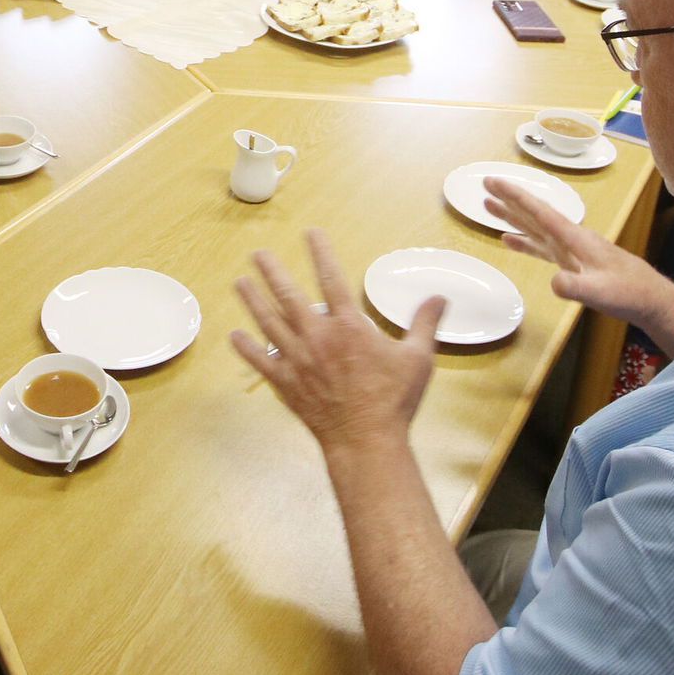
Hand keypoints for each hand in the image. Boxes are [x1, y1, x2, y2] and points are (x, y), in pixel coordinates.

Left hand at [231, 227, 444, 456]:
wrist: (366, 441)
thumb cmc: (393, 401)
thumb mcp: (418, 358)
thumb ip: (425, 324)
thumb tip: (440, 297)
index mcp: (348, 326)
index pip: (331, 278)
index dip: (320, 252)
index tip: (310, 233)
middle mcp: (318, 337)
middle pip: (289, 296)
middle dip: (272, 271)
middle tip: (258, 253)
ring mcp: (298, 360)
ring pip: (268, 323)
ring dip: (253, 300)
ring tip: (239, 281)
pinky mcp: (286, 384)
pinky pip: (260, 362)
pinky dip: (246, 348)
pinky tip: (233, 336)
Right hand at [481, 176, 673, 354]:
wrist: (649, 300)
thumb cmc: (628, 294)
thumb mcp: (601, 292)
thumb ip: (576, 287)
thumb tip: (552, 281)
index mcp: (575, 238)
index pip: (540, 212)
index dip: (516, 196)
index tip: (494, 182)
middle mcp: (571, 238)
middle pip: (534, 214)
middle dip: (509, 199)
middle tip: (484, 185)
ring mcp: (572, 249)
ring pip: (536, 228)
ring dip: (513, 217)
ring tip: (488, 207)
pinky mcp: (573, 262)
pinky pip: (542, 246)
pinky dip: (525, 241)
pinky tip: (509, 240)